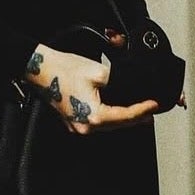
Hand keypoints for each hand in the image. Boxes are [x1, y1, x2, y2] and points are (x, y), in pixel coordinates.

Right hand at [24, 42, 160, 134]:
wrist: (40, 68)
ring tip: (139, 112)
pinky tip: (116, 110)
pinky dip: (109, 117)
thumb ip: (119, 81)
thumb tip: (132, 85)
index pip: (127, 116)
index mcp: (93, 117)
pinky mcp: (72, 121)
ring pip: (108, 125)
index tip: (155, 105)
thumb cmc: (63, 69)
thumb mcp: (98, 71)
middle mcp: (85, 127)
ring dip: (123, 118)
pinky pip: (96, 122)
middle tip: (152, 110)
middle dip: (137, 117)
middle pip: (118, 125)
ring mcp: (77, 126)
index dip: (144, 110)